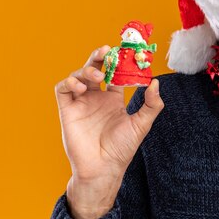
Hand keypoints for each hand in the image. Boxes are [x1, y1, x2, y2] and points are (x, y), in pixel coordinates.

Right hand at [55, 46, 164, 218]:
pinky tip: (82, 86)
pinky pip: (62, 89)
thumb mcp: (142, 124)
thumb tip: (156, 82)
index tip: (126, 53)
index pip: (114, 74)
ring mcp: (81, 103)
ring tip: (97, 74)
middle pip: (95, 68)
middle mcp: (96, 98)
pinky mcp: (67, 110)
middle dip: (100, 56)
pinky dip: (70, 82)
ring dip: (86, 68)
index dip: (119, 62)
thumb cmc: (122, 148)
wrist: (104, 168)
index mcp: (113, 99)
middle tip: (107, 50)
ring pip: (79, 75)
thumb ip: (152, 104)